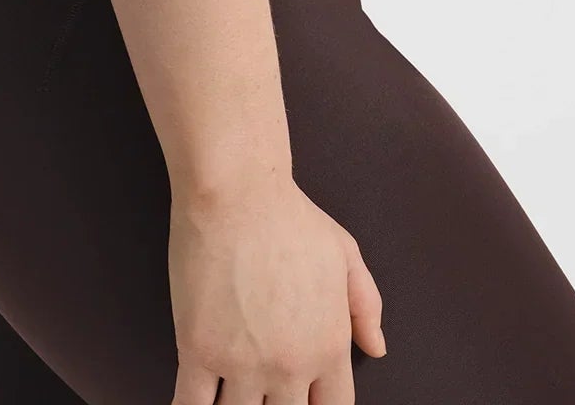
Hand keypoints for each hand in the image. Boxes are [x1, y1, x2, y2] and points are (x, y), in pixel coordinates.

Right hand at [168, 170, 386, 401]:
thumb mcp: (345, 254)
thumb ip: (365, 306)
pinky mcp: (198, 350)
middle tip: (264, 395)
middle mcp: (290, 365)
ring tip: (231, 393)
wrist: (238, 192)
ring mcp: (242, 362)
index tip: (302, 402)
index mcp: (328, 346)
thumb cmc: (290, 217)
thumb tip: (376, 346)